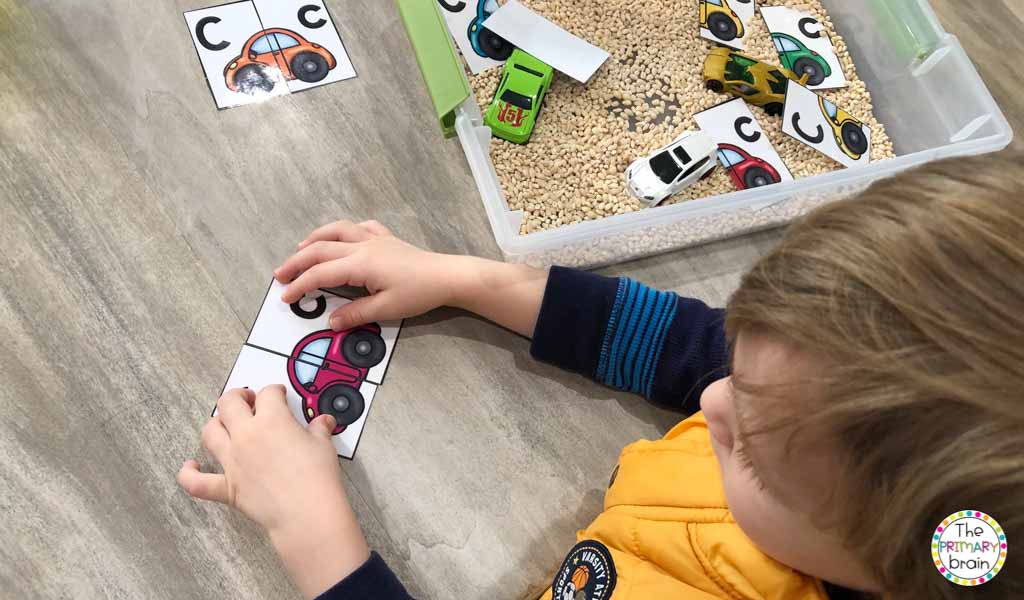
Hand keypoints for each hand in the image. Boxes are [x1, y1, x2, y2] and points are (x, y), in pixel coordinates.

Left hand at [178, 386, 368, 597]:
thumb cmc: (317, 477)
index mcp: (272, 419)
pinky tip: (190, 466)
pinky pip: (197, 482)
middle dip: (238, 397)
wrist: (306, 512)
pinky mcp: (227, 487)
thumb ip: (319, 429)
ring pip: (210, 432)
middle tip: (250, 401)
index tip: (280, 395)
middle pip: (229, 403)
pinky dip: (189, 474)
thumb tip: (324, 421)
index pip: (269, 394)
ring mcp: (233, 461)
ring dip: (216, 424)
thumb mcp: (324, 445)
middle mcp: (246, 435)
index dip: (275, 391)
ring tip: (226, 424)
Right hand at [274, 220, 464, 330]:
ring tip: (301, 249)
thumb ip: (356, 315)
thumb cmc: (419, 293)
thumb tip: (331, 321)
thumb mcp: (386, 309)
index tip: (286, 297)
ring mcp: (375, 239)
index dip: (300, 285)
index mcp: (360, 264)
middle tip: (280, 275)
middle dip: (297, 262)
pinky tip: (342, 236)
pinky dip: (346, 230)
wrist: (447, 276)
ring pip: (338, 230)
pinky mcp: (387, 239)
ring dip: (316, 238)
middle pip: (321, 249)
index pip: (320, 273)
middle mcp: (363, 246)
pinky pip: (361, 228)